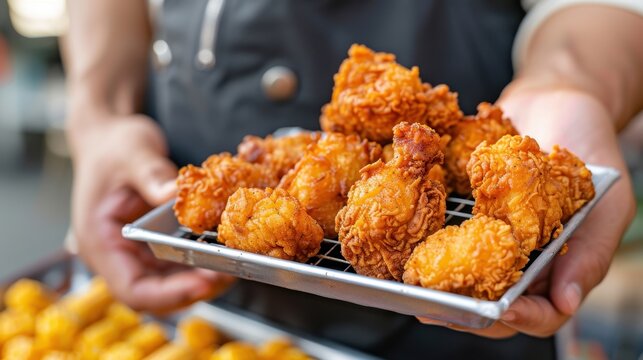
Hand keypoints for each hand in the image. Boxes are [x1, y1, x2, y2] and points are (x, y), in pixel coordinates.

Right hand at [70, 115, 234, 312]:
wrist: (110, 137)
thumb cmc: (112, 146)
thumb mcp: (132, 153)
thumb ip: (152, 175)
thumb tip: (175, 195)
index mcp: (100, 242)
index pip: (132, 288)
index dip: (169, 294)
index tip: (203, 282)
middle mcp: (117, 256)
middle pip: (155, 294)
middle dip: (194, 289)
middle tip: (229, 273)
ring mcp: (136, 253)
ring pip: (170, 284)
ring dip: (202, 280)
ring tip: (233, 265)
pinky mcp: (153, 244)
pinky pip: (178, 265)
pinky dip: (201, 263)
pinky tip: (224, 251)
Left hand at [419, 85, 635, 337]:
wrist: (551, 100)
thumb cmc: (589, 145)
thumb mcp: (606, 200)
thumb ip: (589, 253)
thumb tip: (567, 303)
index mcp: (557, 265)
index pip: (541, 312)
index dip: (522, 318)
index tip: (501, 310)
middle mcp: (520, 259)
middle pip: (493, 301)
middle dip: (465, 309)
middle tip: (435, 305)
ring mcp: (489, 237)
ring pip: (462, 276)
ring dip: (438, 284)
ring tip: (413, 285)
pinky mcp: (464, 214)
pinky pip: (444, 235)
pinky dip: (427, 243)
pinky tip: (405, 244)